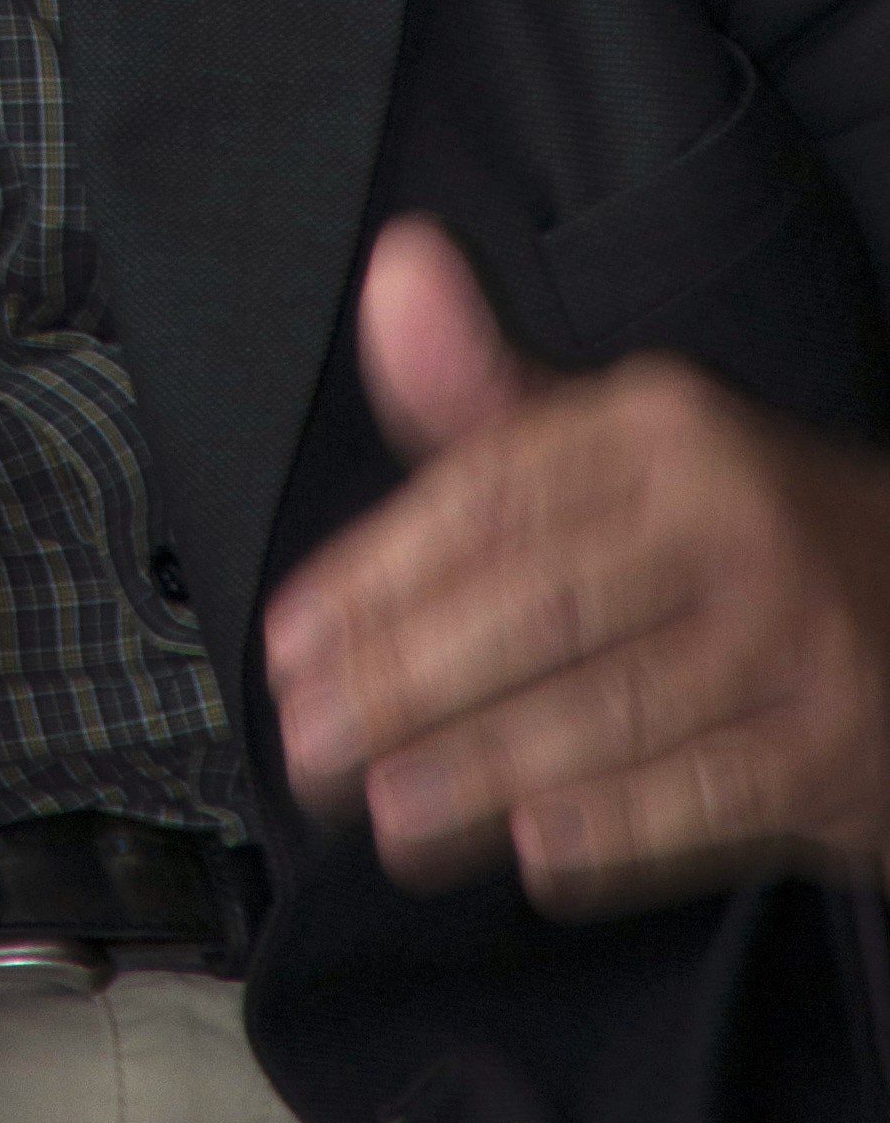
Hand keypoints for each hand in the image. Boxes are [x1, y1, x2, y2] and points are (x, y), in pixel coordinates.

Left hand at [264, 215, 889, 914]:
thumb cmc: (737, 537)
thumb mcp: (627, 447)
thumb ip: (490, 395)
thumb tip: (393, 267)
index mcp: (660, 428)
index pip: (492, 499)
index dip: (378, 575)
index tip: (287, 642)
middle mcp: (732, 512)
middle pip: (536, 607)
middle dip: (406, 687)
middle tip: (308, 749)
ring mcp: (797, 634)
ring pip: (608, 711)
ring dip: (481, 773)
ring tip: (385, 816)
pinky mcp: (843, 748)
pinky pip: (707, 798)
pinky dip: (617, 833)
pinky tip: (535, 855)